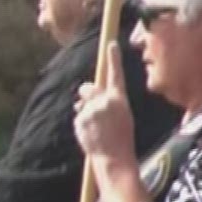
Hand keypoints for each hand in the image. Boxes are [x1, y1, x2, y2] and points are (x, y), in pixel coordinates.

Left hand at [74, 43, 135, 166]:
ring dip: (85, 112)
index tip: (111, 44)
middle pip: (87, 88)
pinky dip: (82, 124)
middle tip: (92, 108)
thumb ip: (108, 102)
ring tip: (97, 129)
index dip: (114, 59)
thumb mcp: (123, 116)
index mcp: (119, 99)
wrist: (114, 158)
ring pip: (81, 105)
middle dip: (86, 95)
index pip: (116, 74)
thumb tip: (86, 96)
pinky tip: (91, 134)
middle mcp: (104, 101)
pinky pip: (78, 118)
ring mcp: (91, 110)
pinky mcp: (80, 120)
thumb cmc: (122, 137)